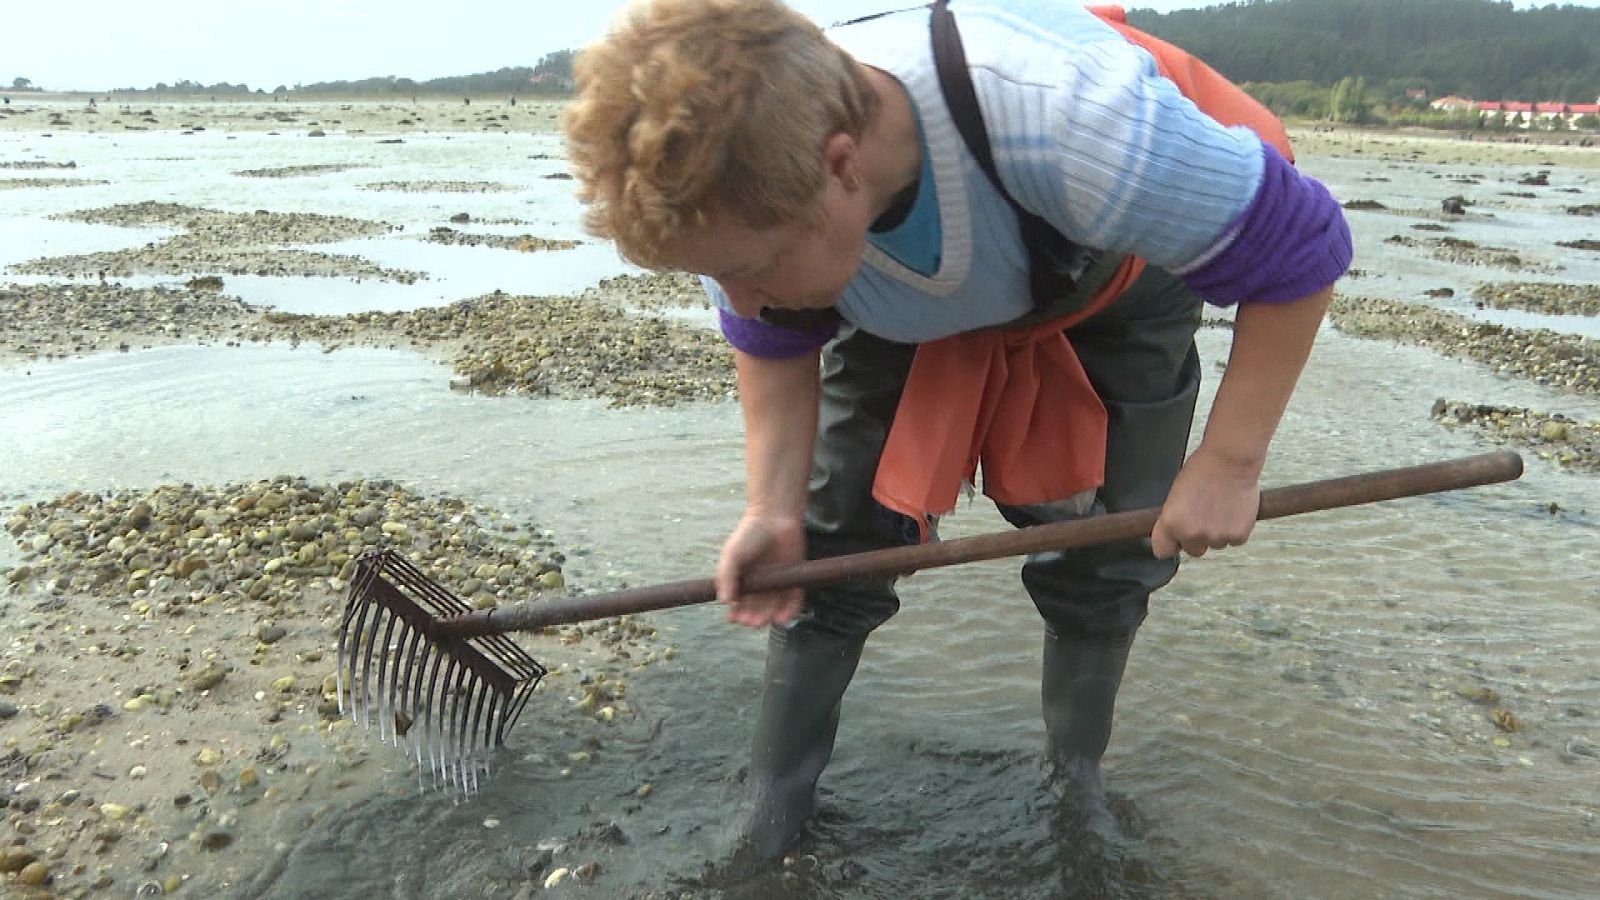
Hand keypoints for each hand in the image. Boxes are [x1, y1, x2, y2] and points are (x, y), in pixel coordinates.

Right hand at [713, 509, 806, 627]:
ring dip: (768, 619)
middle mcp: (760, 586)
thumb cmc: (749, 535)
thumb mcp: (731, 555)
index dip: (736, 614)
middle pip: (756, 610)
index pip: (738, 605)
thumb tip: (724, 602)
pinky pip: (793, 601)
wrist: (775, 517)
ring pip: (773, 609)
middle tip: (750, 621)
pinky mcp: (794, 580)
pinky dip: (789, 612)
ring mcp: (777, 584)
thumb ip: (725, 577)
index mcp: (742, 581)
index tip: (734, 617)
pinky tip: (781, 619)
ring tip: (763, 621)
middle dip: (752, 619)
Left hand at [1150, 446, 1262, 558]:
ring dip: (1219, 532)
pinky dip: (1236, 529)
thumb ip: (1174, 518)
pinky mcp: (1238, 536)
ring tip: (1221, 507)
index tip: (1176, 539)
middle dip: (1198, 538)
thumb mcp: (1176, 495)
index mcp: (1171, 523)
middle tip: (1205, 516)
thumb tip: (1176, 532)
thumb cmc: (1203, 469)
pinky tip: (1234, 509)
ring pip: (1216, 545)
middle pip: (1193, 550)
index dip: (1171, 544)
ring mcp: (1215, 537)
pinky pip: (1235, 540)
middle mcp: (1191, 534)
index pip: (1162, 551)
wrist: (1230, 459)